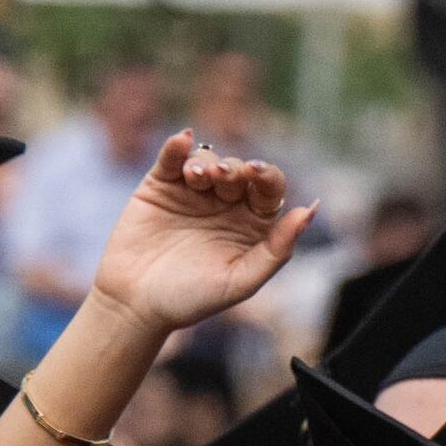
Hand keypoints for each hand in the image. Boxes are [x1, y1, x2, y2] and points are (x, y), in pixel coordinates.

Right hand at [86, 134, 308, 332]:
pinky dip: (176, 147)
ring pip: (207, 160)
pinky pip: (170, 159)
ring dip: (206, 161)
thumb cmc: (190, 300)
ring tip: (194, 175)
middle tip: (219, 175)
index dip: (266, 175)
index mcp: (251, 224)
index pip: (269, 188)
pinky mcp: (158, 187)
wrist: (135, 304)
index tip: (255, 173)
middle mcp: (224, 204)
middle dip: (233, 168)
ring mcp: (191, 193)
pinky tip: (182, 141)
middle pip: (238, 170)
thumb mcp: (240, 281)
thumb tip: (310, 211)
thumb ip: (277, 250)